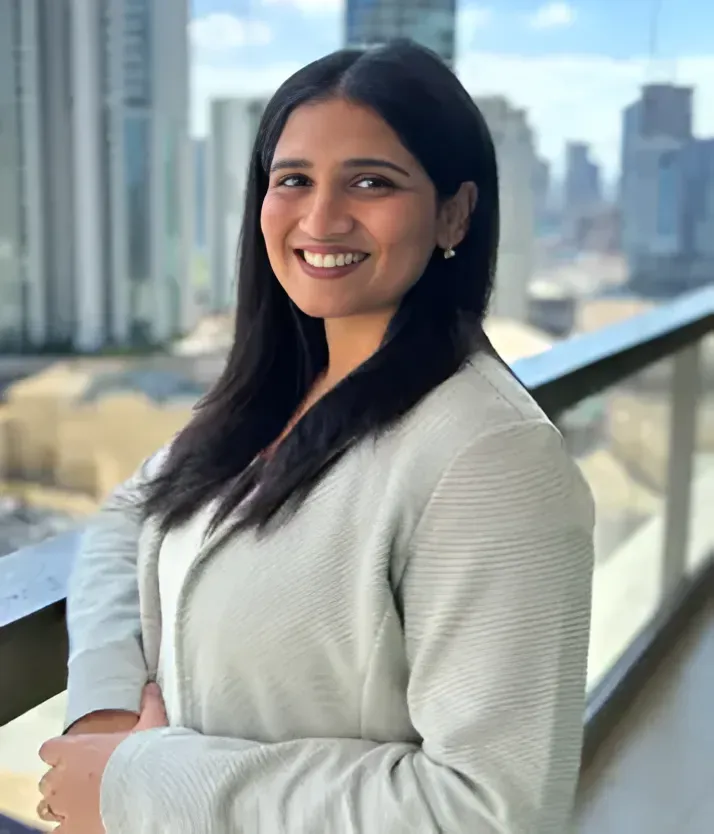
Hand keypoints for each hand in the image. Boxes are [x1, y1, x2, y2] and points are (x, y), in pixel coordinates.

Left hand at [37, 683, 167, 831]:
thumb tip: (152, 687)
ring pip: (46, 808)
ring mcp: (63, 806)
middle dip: (61, 782)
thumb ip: (149, 704)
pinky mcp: (69, 830)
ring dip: (59, 807)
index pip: (49, 749)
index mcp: (75, 749)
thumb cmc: (144, 758)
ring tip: (79, 807)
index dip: (59, 753)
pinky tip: (82, 825)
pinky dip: (66, 829)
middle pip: (47, 780)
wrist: (147, 792)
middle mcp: (62, 778)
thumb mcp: (151, 724)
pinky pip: (56, 832)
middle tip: (82, 784)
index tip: (72, 756)